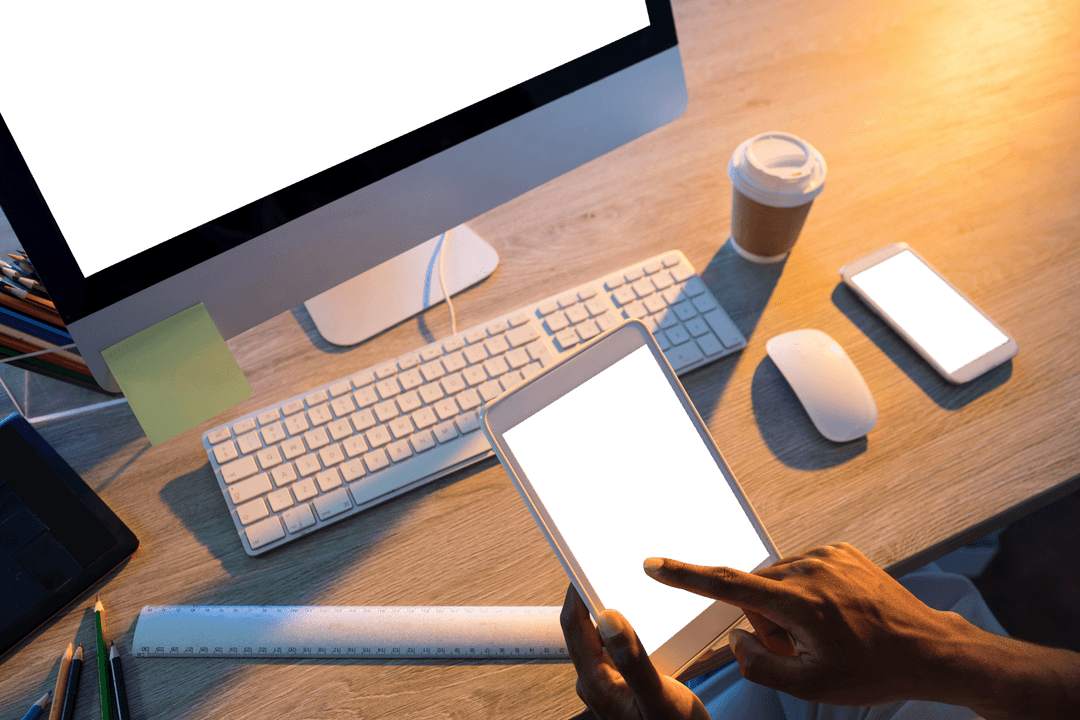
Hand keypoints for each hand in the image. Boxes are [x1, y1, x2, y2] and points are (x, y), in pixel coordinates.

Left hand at [560, 583, 709, 719]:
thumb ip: (633, 660)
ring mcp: (607, 684)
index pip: (573, 625)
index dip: (576, 591)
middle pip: (585, 627)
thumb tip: (608, 618)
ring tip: (628, 587)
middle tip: (609, 568)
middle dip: (595, 596)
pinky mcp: (621, 685)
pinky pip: (617, 649)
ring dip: (614, 612)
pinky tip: (646, 620)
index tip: (584, 564)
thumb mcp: (658, 697)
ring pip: (602, 637)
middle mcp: (595, 682)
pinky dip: (627, 630)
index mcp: (596, 683)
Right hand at [644, 542, 963, 706]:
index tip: (654, 565)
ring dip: (786, 608)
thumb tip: (738, 639)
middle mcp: (810, 569)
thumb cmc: (873, 671)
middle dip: (764, 621)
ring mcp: (828, 555)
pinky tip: (834, 615)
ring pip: (777, 581)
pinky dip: (805, 593)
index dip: (685, 577)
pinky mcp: (841, 550)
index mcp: (799, 602)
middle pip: (755, 591)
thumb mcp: (810, 686)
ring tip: (825, 634)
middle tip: (800, 650)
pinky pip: (801, 570)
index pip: (727, 585)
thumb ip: (758, 664)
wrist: (929, 650)